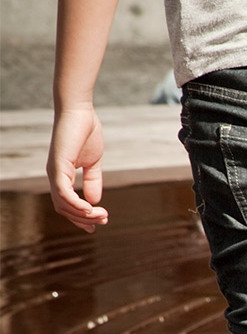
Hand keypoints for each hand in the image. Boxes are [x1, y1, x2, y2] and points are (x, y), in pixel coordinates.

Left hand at [47, 105, 108, 230]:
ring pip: (63, 205)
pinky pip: (64, 193)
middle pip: (64, 209)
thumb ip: (93, 181)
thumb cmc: (86, 132)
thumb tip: (95, 201)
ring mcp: (54, 172)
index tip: (101, 222)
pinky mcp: (58, 166)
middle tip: (104, 220)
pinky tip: (92, 208)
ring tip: (102, 215)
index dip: (82, 217)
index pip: (67, 204)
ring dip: (83, 215)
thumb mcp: (93, 162)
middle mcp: (54, 176)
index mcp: (61, 175)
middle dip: (84, 220)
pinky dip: (77, 204)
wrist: (79, 112)